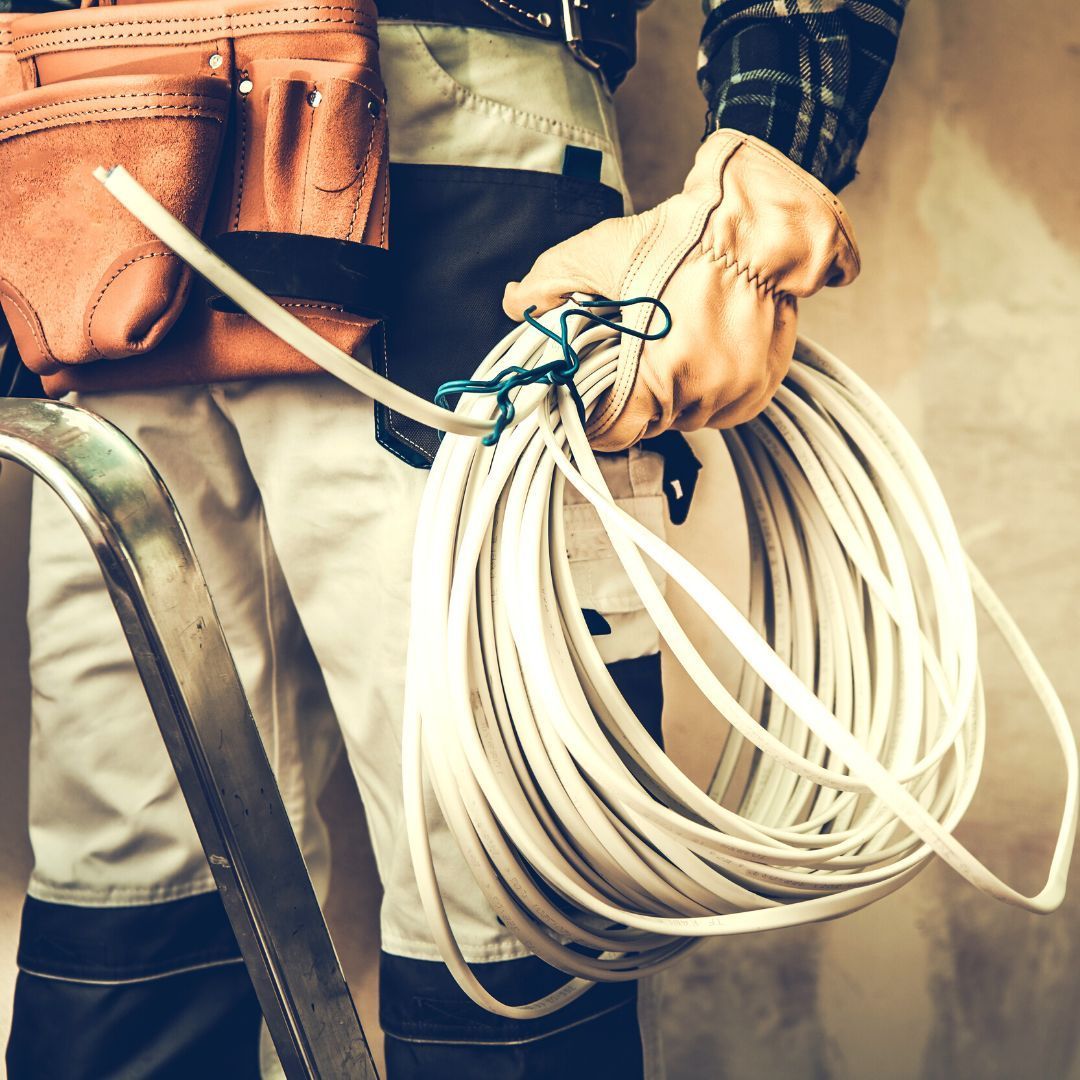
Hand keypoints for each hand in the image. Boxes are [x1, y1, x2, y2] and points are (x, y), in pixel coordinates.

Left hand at [502, 129, 860, 450]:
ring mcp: (737, 395)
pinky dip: (706, 389)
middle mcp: (702, 396)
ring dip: (671, 393)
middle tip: (628, 354)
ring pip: (686, 417)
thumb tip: (517, 303)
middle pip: (650, 423)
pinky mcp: (761, 388)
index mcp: (658, 378)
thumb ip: (549, 283)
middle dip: (632, 395)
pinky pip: (722, 408)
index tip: (588, 396)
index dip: (593, 414)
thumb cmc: (682, 238)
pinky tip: (697, 351)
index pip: (612, 433)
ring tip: (666, 345)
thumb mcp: (598, 254)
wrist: (757, 224)